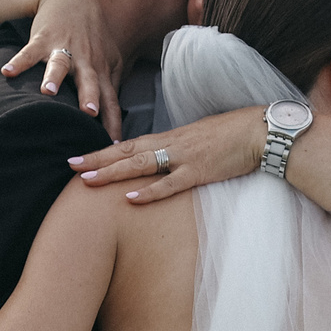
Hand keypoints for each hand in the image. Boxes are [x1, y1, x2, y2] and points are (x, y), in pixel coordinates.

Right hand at [1, 0, 122, 138]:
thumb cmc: (92, 34)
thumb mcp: (108, 57)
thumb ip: (112, 84)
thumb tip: (116, 115)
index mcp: (101, 70)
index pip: (111, 101)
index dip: (113, 122)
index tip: (114, 145)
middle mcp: (85, 61)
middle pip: (90, 82)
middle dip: (90, 97)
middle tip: (89, 114)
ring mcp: (64, 49)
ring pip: (60, 65)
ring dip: (54, 77)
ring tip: (47, 92)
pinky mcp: (42, 39)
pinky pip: (29, 52)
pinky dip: (18, 61)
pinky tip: (6, 72)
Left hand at [72, 106, 268, 203]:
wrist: (260, 131)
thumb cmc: (235, 135)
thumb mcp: (201, 138)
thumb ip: (180, 149)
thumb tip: (164, 159)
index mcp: (172, 137)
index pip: (130, 143)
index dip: (104, 150)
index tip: (81, 156)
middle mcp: (172, 144)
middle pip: (127, 152)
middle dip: (97, 159)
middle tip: (70, 165)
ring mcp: (184, 158)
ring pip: (140, 164)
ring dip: (111, 172)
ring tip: (86, 180)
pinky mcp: (199, 172)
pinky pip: (169, 183)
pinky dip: (149, 191)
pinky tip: (129, 198)